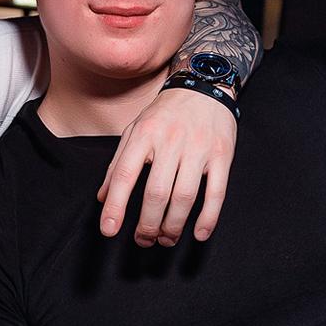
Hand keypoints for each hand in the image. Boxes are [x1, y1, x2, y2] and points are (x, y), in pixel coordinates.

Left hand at [97, 84, 236, 246]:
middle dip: (148, 224)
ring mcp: (198, 148)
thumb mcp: (134, 130)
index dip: (116, 206)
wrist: (205, 85)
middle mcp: (170, 141)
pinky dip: (208, 218)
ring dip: (174, 226)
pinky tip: (198, 234)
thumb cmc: (165, 114)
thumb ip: (118, 165)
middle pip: (156, 193)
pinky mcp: (222, 155)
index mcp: (144, 135)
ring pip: (185, 197)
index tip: (109, 230)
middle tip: (144, 240)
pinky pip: (216, 193)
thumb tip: (103, 198)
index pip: (125, 175)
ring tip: (166, 239)